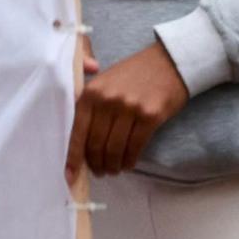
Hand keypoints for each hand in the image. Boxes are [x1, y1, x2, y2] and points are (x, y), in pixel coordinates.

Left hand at [72, 36, 191, 174]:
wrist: (168, 62)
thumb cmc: (133, 74)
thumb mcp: (104, 81)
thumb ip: (89, 105)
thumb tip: (80, 142)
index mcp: (92, 92)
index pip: (78, 131)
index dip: (73, 157)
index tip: (70, 175)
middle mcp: (108, 100)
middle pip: (96, 144)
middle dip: (96, 164)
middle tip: (99, 172)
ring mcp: (130, 108)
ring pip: (114, 149)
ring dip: (113, 165)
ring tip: (113, 170)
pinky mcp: (150, 116)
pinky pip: (135, 147)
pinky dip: (130, 160)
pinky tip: (128, 164)